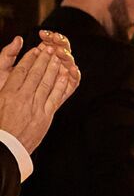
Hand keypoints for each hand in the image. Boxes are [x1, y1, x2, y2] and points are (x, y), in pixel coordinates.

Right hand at [0, 34, 80, 152]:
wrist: (4, 148)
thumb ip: (4, 88)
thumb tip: (14, 78)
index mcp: (7, 94)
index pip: (20, 72)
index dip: (28, 59)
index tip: (34, 50)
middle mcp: (22, 98)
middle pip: (35, 74)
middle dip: (43, 59)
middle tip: (49, 47)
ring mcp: (35, 107)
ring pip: (47, 83)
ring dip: (54, 68)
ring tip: (58, 57)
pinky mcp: (45, 117)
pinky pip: (55, 97)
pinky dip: (61, 85)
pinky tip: (65, 75)